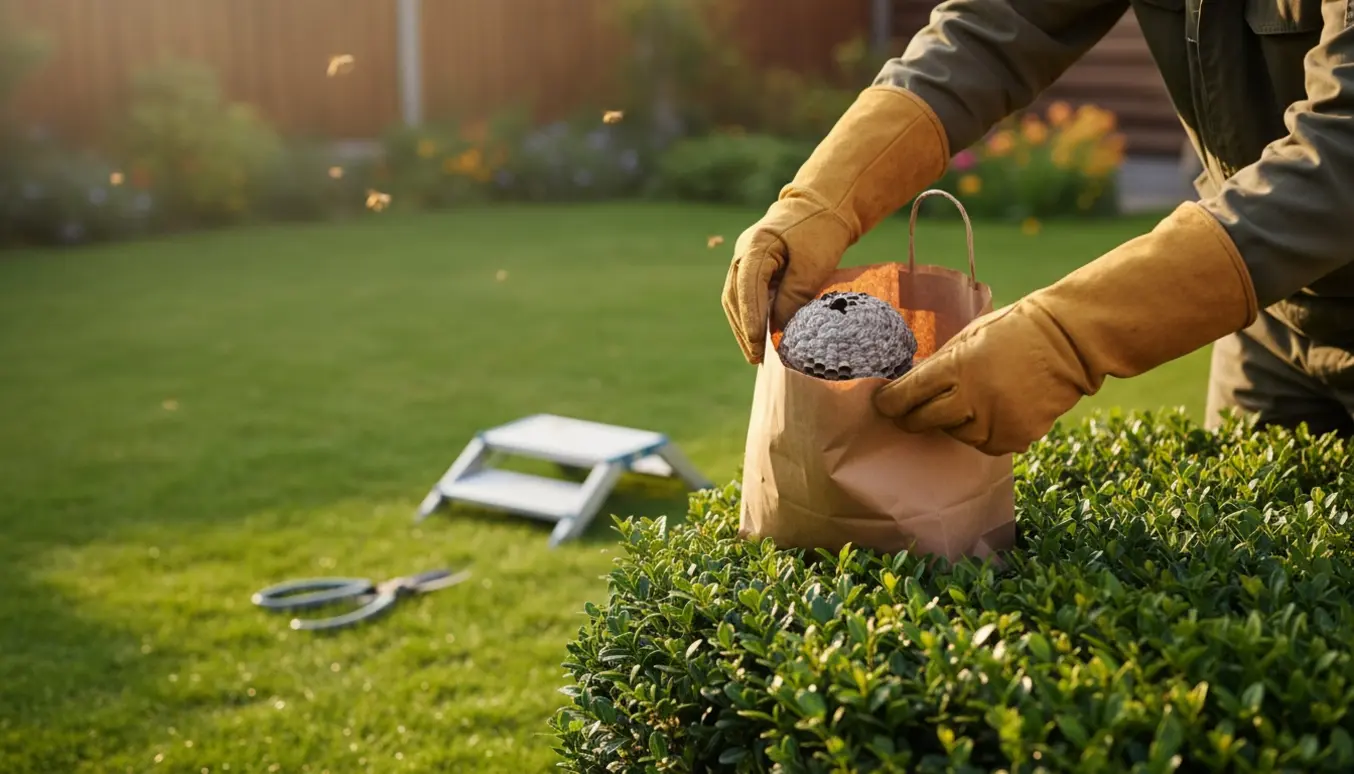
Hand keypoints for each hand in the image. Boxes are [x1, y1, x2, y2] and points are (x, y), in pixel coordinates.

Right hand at [721, 194, 850, 363]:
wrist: (823, 205)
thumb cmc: (821, 230)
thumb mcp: (813, 264)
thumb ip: (794, 296)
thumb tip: (778, 329)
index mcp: (756, 245)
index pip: (746, 286)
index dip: (750, 317)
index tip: (757, 343)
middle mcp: (743, 252)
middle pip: (734, 296)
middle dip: (744, 329)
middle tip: (755, 357)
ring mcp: (745, 258)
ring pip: (735, 298)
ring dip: (744, 326)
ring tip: (754, 354)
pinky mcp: (753, 266)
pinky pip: (745, 295)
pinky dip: (750, 315)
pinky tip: (759, 336)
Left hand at [873, 299, 1091, 455]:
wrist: (1069, 341)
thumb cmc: (1014, 331)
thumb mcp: (968, 337)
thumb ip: (939, 364)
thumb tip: (908, 386)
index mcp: (957, 366)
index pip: (907, 394)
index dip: (890, 402)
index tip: (883, 403)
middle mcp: (973, 398)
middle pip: (923, 421)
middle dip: (911, 417)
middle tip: (908, 412)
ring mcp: (995, 421)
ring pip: (956, 435)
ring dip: (956, 422)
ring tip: (974, 400)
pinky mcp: (1016, 438)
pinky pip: (986, 444)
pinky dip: (985, 432)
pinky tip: (996, 411)